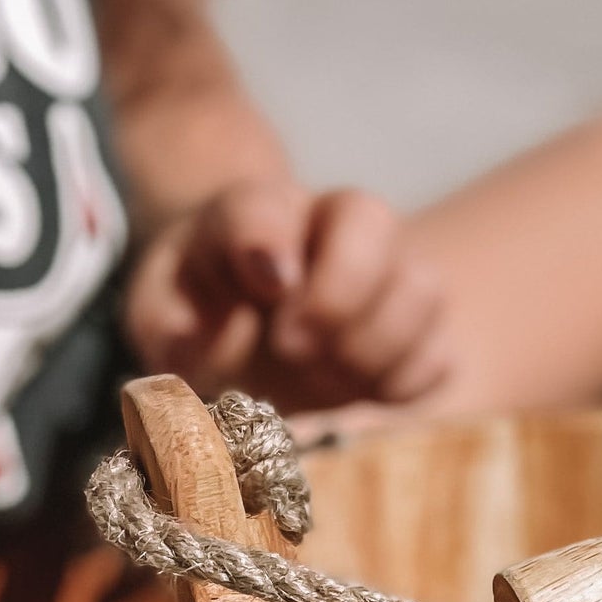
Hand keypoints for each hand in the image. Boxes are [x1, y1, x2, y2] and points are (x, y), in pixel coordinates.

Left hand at [125, 179, 459, 412]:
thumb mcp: (161, 315)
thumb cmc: (201, 312)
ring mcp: (389, 275)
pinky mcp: (422, 333)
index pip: (264, 206)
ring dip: (371, 350)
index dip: (267, 241)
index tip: (267, 287)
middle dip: (337, 295)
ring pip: (422, 288)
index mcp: (257, 212)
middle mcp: (333, 226)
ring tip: (322, 380)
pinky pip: (440, 356)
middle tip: (292, 349)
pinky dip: (401, 386)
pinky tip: (357, 395)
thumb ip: (170, 324)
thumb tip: (198, 342)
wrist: (245, 321)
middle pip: (371, 219)